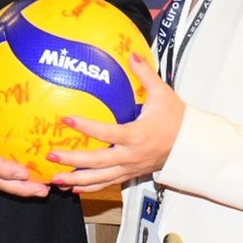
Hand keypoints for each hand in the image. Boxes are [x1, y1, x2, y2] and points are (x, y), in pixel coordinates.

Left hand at [49, 53, 184, 194]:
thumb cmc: (177, 119)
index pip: (107, 133)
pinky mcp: (131, 173)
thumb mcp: (162, 94)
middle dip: (72, 160)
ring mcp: (130, 167)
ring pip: (100, 178)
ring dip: (76, 179)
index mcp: (137, 135)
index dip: (86, 127)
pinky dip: (90, 187)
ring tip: (55, 179)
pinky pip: (108, 183)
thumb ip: (145, 74)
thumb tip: (132, 54)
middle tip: (51, 154)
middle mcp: (131, 155)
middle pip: (97, 161)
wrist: (191, 144)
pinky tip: (74, 187)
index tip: (66, 120)